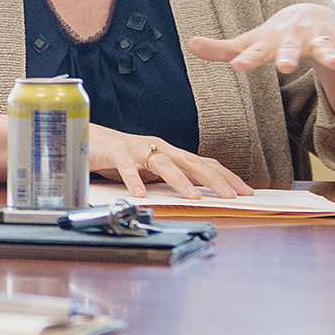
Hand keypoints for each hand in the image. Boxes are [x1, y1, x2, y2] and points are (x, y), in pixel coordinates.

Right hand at [88, 125, 251, 200]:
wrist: (88, 138)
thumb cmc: (120, 155)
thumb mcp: (151, 170)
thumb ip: (170, 179)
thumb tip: (195, 193)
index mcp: (170, 153)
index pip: (205, 163)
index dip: (226, 176)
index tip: (246, 191)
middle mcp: (159, 148)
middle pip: (192, 162)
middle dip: (215, 179)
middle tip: (232, 195)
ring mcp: (138, 149)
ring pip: (165, 163)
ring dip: (181, 180)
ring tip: (194, 196)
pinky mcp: (116, 153)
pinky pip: (128, 167)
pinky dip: (135, 181)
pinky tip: (141, 195)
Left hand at [185, 4, 334, 79]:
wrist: (309, 13)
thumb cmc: (274, 35)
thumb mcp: (251, 42)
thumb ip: (223, 49)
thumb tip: (189, 44)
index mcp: (269, 41)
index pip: (254, 52)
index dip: (245, 58)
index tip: (237, 65)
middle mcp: (293, 38)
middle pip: (289, 49)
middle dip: (288, 56)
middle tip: (285, 66)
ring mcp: (316, 38)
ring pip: (324, 47)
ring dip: (330, 54)